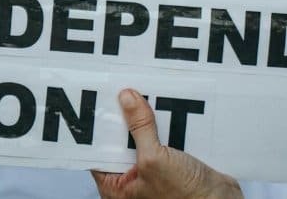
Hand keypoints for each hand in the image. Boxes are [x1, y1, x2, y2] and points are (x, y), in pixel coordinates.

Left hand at [91, 89, 242, 198]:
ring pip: (147, 138)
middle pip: (125, 141)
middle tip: (134, 98)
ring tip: (156, 106)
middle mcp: (133, 180)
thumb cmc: (184, 197)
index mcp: (118, 187)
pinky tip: (175, 119)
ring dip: (153, 123)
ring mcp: (154, 172)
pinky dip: (170, 128)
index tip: (109, 103)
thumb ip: (139, 129)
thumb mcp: (154, 159)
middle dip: (131, 121)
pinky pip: (166, 140)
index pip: (101, 151)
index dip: (105, 127)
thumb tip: (127, 102)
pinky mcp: (173, 164)